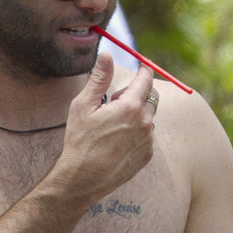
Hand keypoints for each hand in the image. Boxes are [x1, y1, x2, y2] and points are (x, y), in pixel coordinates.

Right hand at [55, 55, 158, 207]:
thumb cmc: (80, 140)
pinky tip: (117, 140)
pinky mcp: (147, 155)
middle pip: (152, 98)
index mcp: (130, 107)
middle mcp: (145, 124)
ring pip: (149, 118)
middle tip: (117, 100)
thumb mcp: (84, 105)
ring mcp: (148, 141)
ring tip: (113, 125)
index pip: (146, 81)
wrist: (84, 178)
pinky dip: (137, 132)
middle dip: (139, 93)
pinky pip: (147, 136)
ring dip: (137, 115)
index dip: (144, 70)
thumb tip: (106, 54)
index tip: (142, 66)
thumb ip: (99, 78)